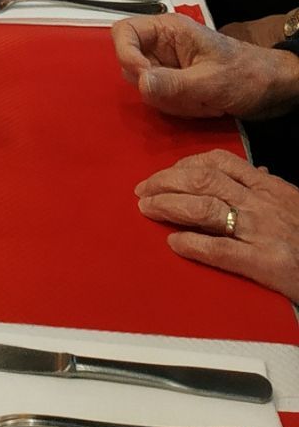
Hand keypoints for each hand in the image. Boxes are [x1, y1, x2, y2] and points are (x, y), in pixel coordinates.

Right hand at [111, 11, 298, 117]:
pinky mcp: (175, 83)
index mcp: (169, 30)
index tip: (144, 78)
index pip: (124, 32)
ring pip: (145, 85)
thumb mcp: (211, 82)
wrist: (273, 89)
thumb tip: (140, 82)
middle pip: (131, 64)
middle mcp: (163, 45)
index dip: (126, 55)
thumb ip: (173, 83)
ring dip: (171, 100)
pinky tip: (204, 105)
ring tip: (203, 100)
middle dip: (156, 86)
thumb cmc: (247, 75)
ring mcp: (169, 65)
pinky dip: (179, 107)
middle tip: (187, 93)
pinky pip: (161, 98)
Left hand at [135, 148, 298, 301]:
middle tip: (143, 191)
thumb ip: (270, 188)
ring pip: (206, 208)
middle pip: (204, 181)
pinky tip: (174, 243)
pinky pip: (222, 250)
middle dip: (168, 183)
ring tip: (147, 210)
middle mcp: (262, 203)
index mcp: (268, 186)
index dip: (185, 165)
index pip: (219, 163)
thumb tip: (256, 172)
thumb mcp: (294, 203)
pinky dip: (194, 244)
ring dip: (170, 206)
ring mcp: (261, 232)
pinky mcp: (264, 264)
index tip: (164, 173)